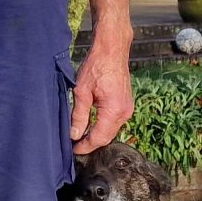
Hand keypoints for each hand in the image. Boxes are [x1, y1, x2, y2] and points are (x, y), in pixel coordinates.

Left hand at [70, 32, 134, 154]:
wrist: (112, 50)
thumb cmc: (97, 66)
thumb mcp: (82, 92)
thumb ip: (78, 116)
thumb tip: (74, 135)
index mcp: (114, 110)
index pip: (99, 138)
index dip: (86, 146)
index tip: (73, 150)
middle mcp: (124, 112)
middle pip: (107, 137)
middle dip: (91, 143)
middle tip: (75, 145)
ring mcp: (127, 109)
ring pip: (111, 131)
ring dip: (97, 135)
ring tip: (80, 136)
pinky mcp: (126, 105)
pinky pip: (114, 122)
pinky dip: (103, 126)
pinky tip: (91, 125)